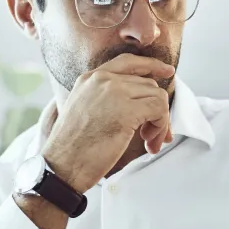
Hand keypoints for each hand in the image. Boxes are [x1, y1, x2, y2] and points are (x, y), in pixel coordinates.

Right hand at [43, 53, 174, 192]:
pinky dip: (161, 127)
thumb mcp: (84, 111)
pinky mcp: (127, 111)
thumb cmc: (72, 149)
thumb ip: (105, 99)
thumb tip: (139, 103)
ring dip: (160, 122)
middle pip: (147, 84)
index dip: (150, 65)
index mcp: (89, 79)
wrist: (61, 167)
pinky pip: (159, 110)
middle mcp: (102, 80)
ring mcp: (114, 93)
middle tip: (153, 135)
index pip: (127, 62)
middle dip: (157, 109)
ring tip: (150, 142)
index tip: (167, 71)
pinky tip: (149, 143)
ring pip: (157, 96)